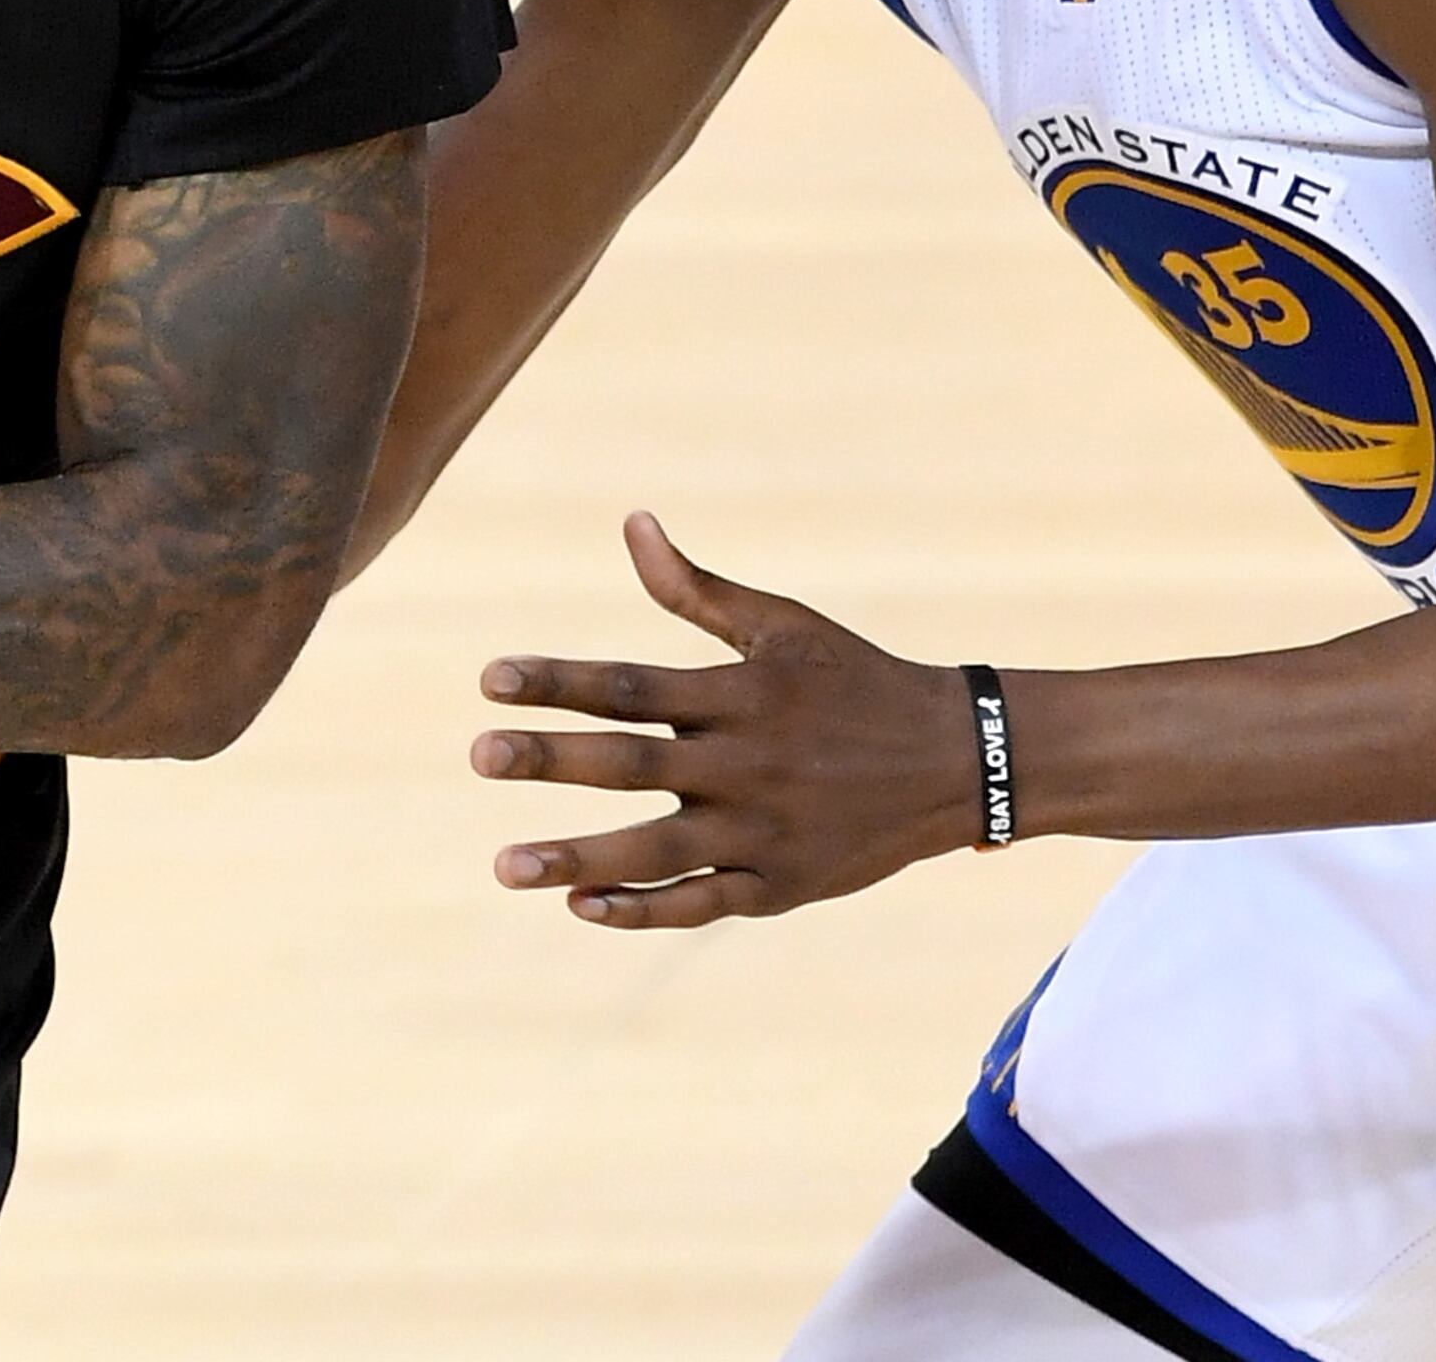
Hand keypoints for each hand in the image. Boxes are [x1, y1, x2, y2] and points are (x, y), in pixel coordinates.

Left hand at [469, 511, 979, 927]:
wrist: (956, 763)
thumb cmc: (854, 680)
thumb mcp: (783, 625)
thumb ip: (697, 590)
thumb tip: (632, 524)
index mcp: (743, 694)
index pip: (633, 685)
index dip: (559, 680)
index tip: (489, 679)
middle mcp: (748, 765)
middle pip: (633, 765)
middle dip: (551, 760)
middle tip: (479, 754)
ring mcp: (763, 835)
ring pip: (657, 851)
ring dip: (578, 858)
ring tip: (504, 864)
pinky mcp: (779, 888)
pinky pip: (700, 904)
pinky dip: (643, 911)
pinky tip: (582, 906)